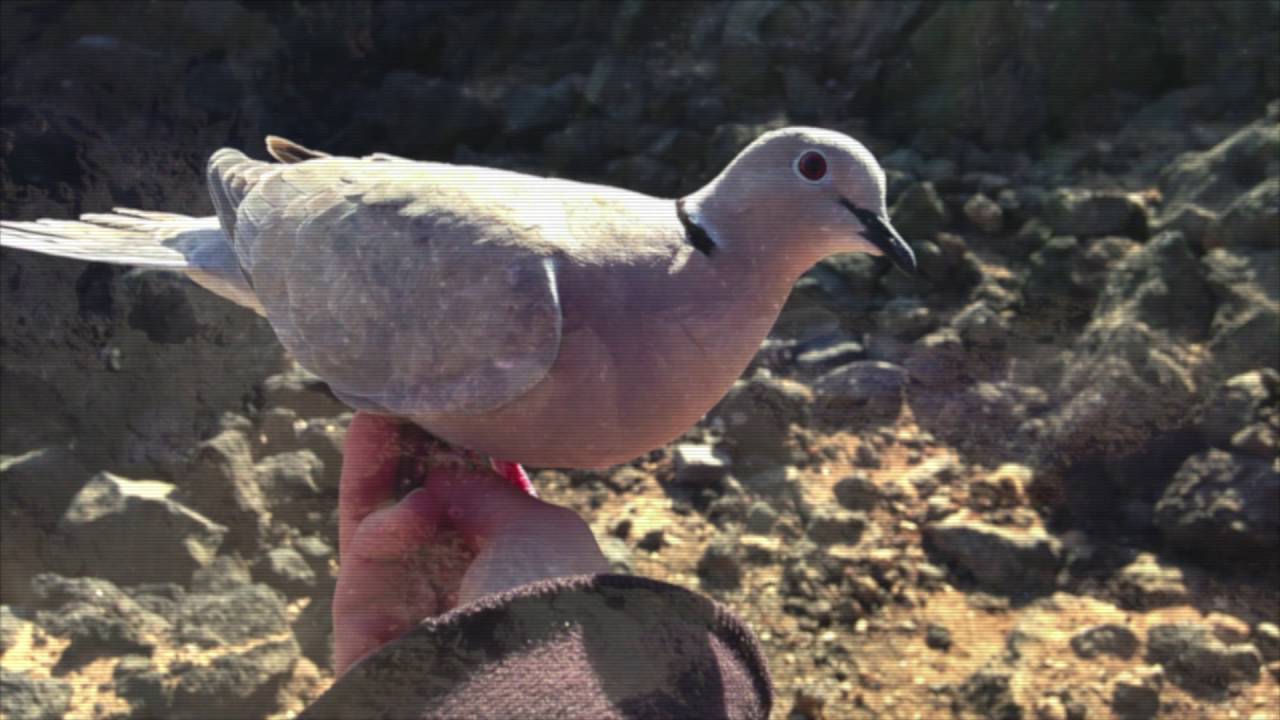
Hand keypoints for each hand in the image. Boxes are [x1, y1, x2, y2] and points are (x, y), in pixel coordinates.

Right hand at [331, 412, 607, 676]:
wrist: (523, 686)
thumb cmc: (550, 604)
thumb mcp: (537, 530)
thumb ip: (485, 491)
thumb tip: (446, 473)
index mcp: (517, 572)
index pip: (475, 505)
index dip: (455, 455)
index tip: (441, 406)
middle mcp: (464, 593)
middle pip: (419, 510)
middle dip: (404, 453)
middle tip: (389, 398)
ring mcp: (410, 614)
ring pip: (380, 531)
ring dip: (373, 471)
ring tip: (373, 415)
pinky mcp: (362, 635)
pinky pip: (362, 565)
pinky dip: (381, 527)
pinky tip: (410, 510)